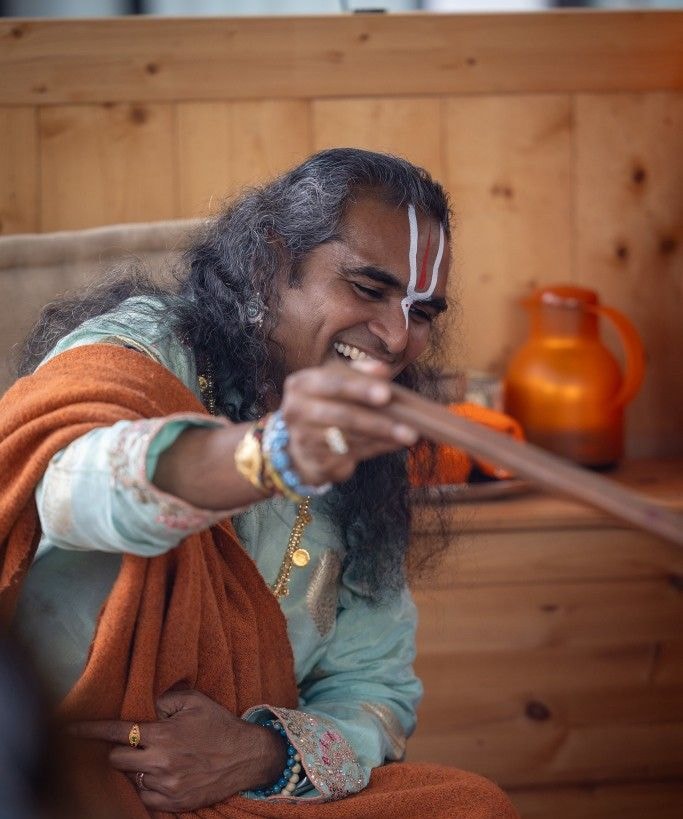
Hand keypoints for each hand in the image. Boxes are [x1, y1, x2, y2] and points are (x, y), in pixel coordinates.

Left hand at [69, 690, 285, 811]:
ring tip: (158, 759)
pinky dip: (149, 786)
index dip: (89, 730)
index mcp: (163, 733)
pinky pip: (145, 797)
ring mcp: (166, 785)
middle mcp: (160, 761)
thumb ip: (165, 699)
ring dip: (137, 769)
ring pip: (131, 779)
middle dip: (120, 751)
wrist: (247, 756)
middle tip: (135, 745)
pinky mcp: (173, 803)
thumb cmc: (220, 724)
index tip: (68, 728)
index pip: (116, 731)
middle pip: (116, 760)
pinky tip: (165, 775)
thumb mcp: (195, 700)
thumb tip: (145, 704)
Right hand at [279, 359, 418, 487]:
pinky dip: (374, 450)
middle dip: (377, 422)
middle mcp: (296, 411)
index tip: (386, 394)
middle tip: (409, 428)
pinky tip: (393, 445)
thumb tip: (382, 369)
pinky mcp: (312, 461)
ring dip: (380, 438)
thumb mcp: (336, 380)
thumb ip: (358, 373)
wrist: (298, 439)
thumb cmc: (325, 402)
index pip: (333, 384)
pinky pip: (348, 456)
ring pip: (347, 439)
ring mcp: (302, 439)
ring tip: (407, 436)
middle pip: (342, 417)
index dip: (360, 389)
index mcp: (301, 384)